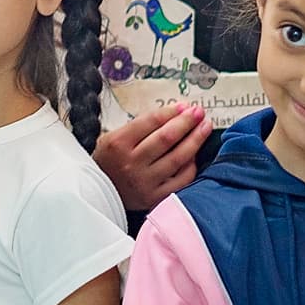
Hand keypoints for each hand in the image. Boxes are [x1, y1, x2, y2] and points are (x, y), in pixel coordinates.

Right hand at [94, 102, 212, 217]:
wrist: (99, 193)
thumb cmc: (109, 161)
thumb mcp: (113, 136)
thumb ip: (141, 125)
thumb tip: (176, 112)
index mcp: (118, 143)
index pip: (151, 121)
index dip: (172, 112)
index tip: (185, 106)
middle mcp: (131, 163)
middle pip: (167, 138)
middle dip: (187, 122)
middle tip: (199, 112)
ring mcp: (144, 182)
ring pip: (178, 158)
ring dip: (195, 140)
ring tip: (205, 127)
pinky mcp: (154, 198)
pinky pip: (181, 180)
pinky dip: (191, 165)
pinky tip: (195, 154)